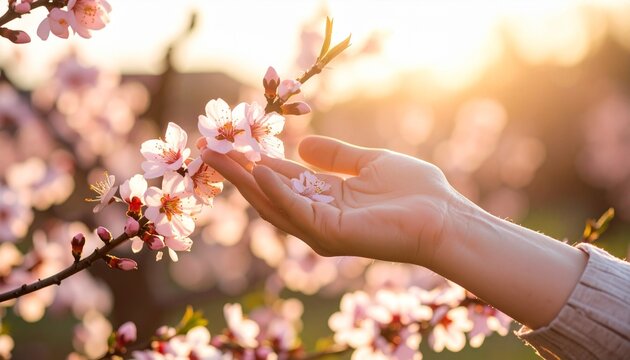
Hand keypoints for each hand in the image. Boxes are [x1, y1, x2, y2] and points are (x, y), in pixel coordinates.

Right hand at [200, 135, 456, 265]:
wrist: (444, 217)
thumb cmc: (415, 192)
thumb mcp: (369, 163)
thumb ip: (336, 156)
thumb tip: (302, 144)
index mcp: (325, 200)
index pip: (281, 180)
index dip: (255, 163)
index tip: (231, 145)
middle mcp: (317, 218)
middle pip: (268, 194)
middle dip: (237, 173)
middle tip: (208, 150)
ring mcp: (322, 230)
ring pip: (273, 204)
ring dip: (245, 181)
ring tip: (219, 156)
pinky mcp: (333, 234)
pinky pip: (298, 210)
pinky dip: (279, 191)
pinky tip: (260, 170)